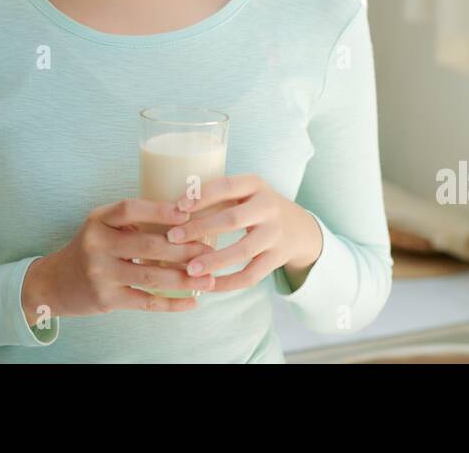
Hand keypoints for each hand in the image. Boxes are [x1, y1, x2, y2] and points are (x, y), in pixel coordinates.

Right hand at [23, 198, 217, 321]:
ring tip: (210, 279)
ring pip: (151, 276)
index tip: (188, 214)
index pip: (130, 209)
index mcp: (98, 220)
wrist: (55, 283)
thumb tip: (185, 218)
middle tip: (211, 251)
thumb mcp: (103, 226)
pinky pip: (146, 302)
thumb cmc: (91, 248)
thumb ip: (133, 221)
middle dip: (184, 249)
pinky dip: (171, 303)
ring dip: (185, 278)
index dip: (160, 211)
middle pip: (148, 245)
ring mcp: (101, 274)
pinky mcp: (106, 299)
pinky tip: (192, 301)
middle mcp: (97, 245)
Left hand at [166, 174, 320, 293]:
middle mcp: (268, 207)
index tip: (178, 207)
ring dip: (214, 261)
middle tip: (172, 238)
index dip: (202, 196)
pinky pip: (251, 275)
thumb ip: (215, 196)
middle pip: (232, 219)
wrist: (300, 228)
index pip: (226, 186)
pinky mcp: (278, 258)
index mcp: (255, 184)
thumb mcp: (244, 192)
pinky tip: (209, 285)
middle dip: (199, 229)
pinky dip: (229, 283)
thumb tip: (168, 209)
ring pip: (242, 251)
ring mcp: (275, 234)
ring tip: (189, 270)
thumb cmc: (255, 207)